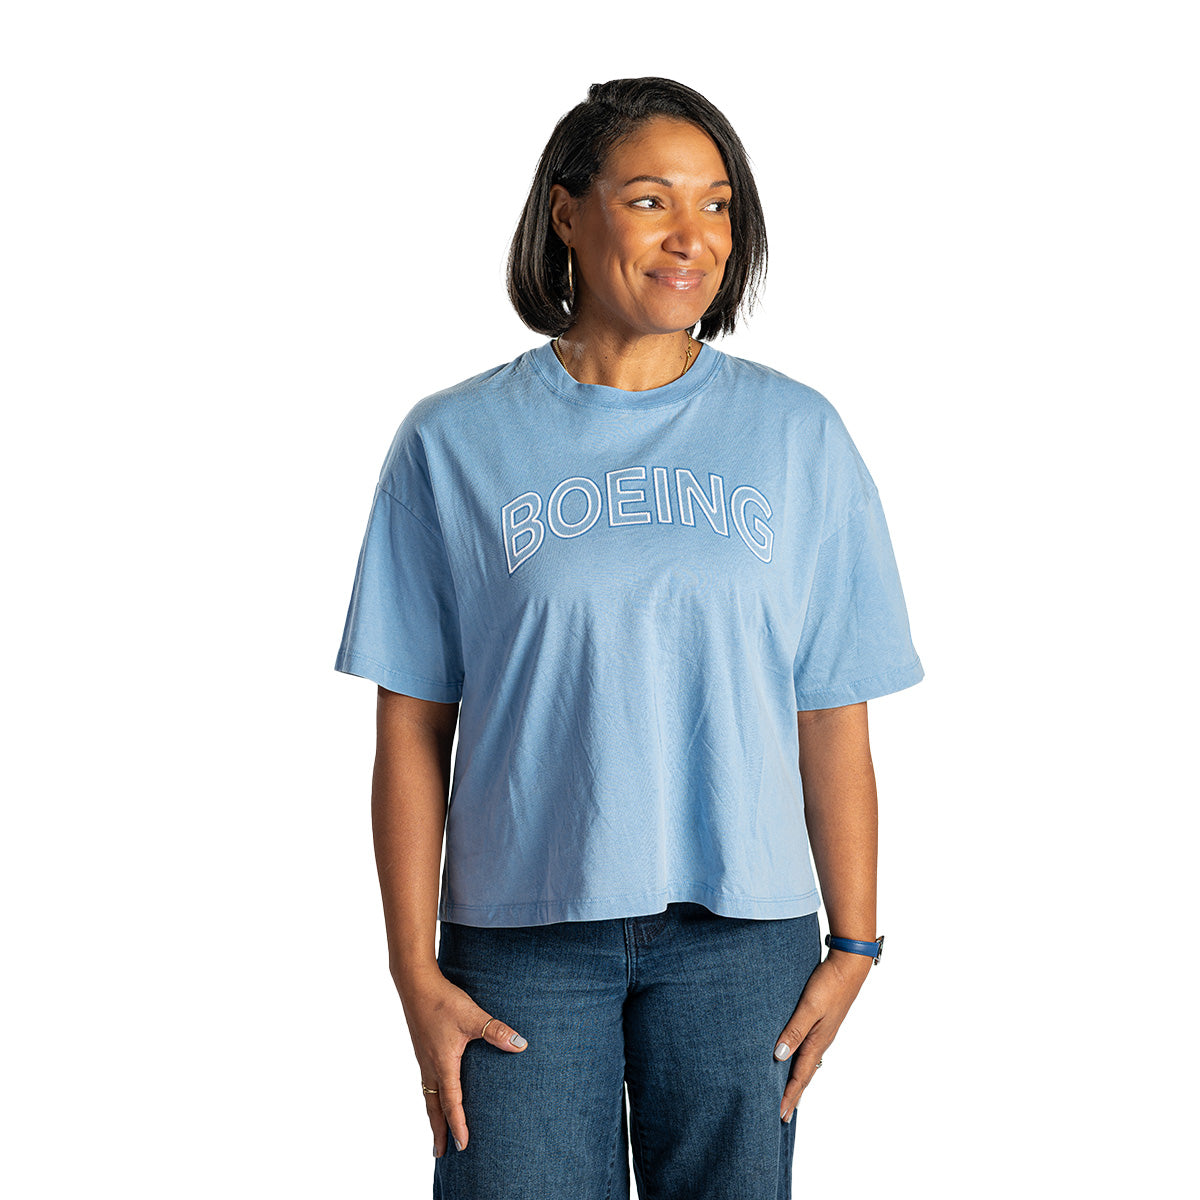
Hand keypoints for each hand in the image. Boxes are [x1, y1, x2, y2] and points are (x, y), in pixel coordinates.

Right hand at [396, 965, 528, 1156]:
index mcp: (443, 1064)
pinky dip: (430, 1097)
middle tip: (440, 1154)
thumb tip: (520, 1045)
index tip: (463, 1145)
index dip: (458, 1125)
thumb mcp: (472, 1016)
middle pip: (434, 1108)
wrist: (415, 984)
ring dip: (433, 1116)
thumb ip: (496, 1031)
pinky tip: (435, 1093)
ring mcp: (424, 1058)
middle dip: (438, 1131)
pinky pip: (425, 1082)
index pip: (452, 1103)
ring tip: (436, 1131)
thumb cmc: (443, 1001)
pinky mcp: (422, 1049)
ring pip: (427, 1096)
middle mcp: (431, 1066)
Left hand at [773, 951, 872, 1121]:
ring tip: (790, 1093)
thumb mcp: (809, 1007)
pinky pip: (810, 1049)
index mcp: (817, 1041)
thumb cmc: (829, 984)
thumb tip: (779, 1056)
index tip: (780, 1115)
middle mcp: (821, 1041)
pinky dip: (802, 1061)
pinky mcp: (823, 1021)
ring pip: (807, 1062)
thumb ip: (794, 1030)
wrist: (849, 965)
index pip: (800, 1076)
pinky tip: (797, 1057)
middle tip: (784, 1114)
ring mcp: (823, 1032)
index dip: (790, 1096)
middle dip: (794, 1094)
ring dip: (798, 1079)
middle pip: (805, 1074)